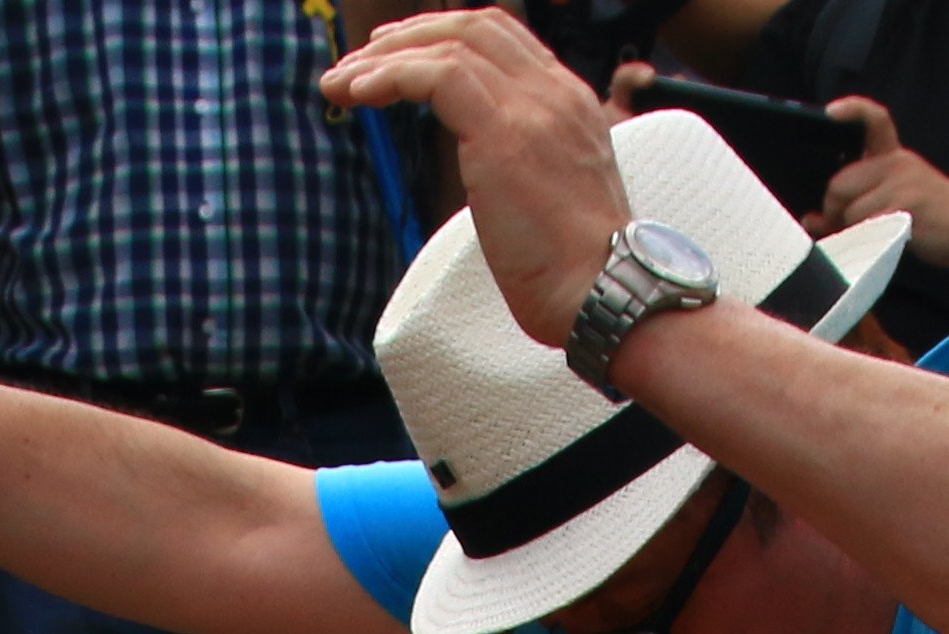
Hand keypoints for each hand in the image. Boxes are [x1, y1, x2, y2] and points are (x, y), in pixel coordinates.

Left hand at [314, 9, 629, 344]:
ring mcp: (533, 107)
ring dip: (385, 59)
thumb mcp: (555, 192)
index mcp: (570, 100)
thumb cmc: (576, 268)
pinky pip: (437, 77)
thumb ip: (524, 158)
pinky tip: (359, 94)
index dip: (444, 37)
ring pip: (449, 46)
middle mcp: (555, 91)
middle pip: (472, 27)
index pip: (503, 39)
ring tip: (341, 83)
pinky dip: (390, 77)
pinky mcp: (504, 132)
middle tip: (359, 61)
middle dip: (407, 37)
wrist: (607, 292)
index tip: (398, 56)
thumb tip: (485, 164)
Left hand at [811, 96, 948, 257]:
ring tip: (867, 234)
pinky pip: (867, 225)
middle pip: (840, 183)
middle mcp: (897, 164)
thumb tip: (812, 218)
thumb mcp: (898, 196)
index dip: (852, 110)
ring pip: (850, 208)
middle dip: (833, 208)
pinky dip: (863, 238)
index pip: (874, 119)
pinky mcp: (907, 208)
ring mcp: (903, 185)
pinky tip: (879, 240)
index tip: (830, 112)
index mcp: (894, 156)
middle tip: (841, 223)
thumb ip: (857, 201)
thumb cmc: (931, 214)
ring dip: (849, 228)